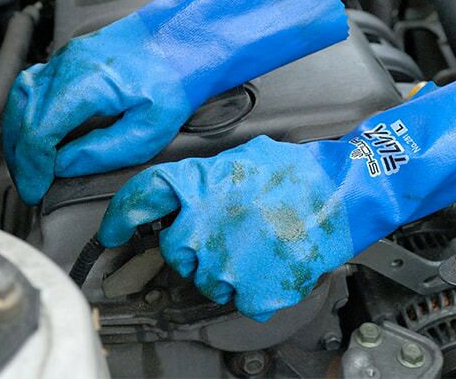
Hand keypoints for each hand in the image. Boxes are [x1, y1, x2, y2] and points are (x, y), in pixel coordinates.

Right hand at [3, 0, 346, 204]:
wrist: (191, 39)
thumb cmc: (180, 76)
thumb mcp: (149, 129)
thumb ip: (101, 151)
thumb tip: (65, 164)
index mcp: (88, 82)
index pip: (38, 133)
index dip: (31, 168)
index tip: (35, 188)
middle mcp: (70, 63)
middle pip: (23, 115)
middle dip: (22, 155)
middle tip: (32, 180)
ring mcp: (70, 54)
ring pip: (23, 97)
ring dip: (21, 133)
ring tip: (33, 161)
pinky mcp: (75, 53)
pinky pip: (36, 83)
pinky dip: (30, 111)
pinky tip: (42, 128)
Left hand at [98, 135, 352, 321]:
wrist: (341, 195)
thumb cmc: (298, 173)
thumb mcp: (242, 158)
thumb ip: (208, 178)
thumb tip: (195, 193)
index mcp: (198, 186)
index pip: (141, 199)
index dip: (121, 216)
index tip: (115, 232)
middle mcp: (201, 227)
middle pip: (175, 249)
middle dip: (194, 244)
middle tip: (228, 232)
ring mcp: (224, 264)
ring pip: (206, 277)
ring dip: (226, 266)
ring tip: (258, 244)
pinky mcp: (251, 293)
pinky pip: (238, 296)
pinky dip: (252, 283)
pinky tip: (271, 260)